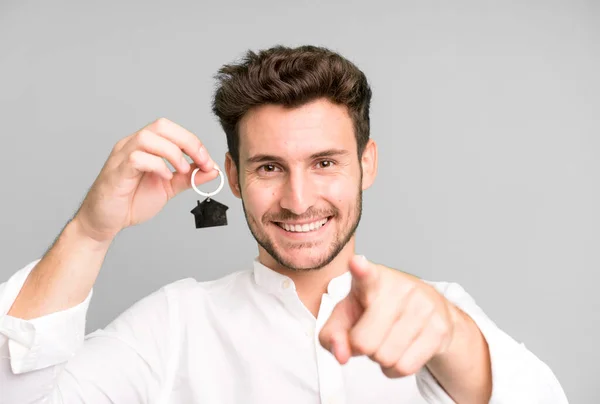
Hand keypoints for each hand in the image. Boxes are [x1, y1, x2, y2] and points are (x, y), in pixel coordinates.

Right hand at [74, 118, 218, 242]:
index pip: (172, 130)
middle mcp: (132, 144)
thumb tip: (212, 170)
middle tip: (202, 161)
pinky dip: (156, 165)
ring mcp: (122, 155)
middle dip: (187, 141)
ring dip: (172, 152)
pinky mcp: (117, 171)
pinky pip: (136, 157)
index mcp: (146, 145)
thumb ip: (189, 178)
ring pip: (148, 137)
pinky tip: (164, 177)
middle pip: (161, 126)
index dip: (194, 142)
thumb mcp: (169, 187)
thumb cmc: (131, 201)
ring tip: (182, 170)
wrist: (105, 221)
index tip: (208, 162)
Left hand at [319, 255, 458, 377]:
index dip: (360, 270)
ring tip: (386, 340)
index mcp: (372, 279)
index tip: (356, 263)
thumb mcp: (347, 316)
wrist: (428, 309)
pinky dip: (395, 369)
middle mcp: (400, 288)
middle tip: (369, 335)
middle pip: (365, 342)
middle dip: (362, 348)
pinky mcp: (439, 329)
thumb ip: (332, 335)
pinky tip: (400, 351)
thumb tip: (341, 355)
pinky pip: (405, 368)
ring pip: (386, 358)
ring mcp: (423, 307)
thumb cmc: (376, 309)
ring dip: (380, 359)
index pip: (366, 274)